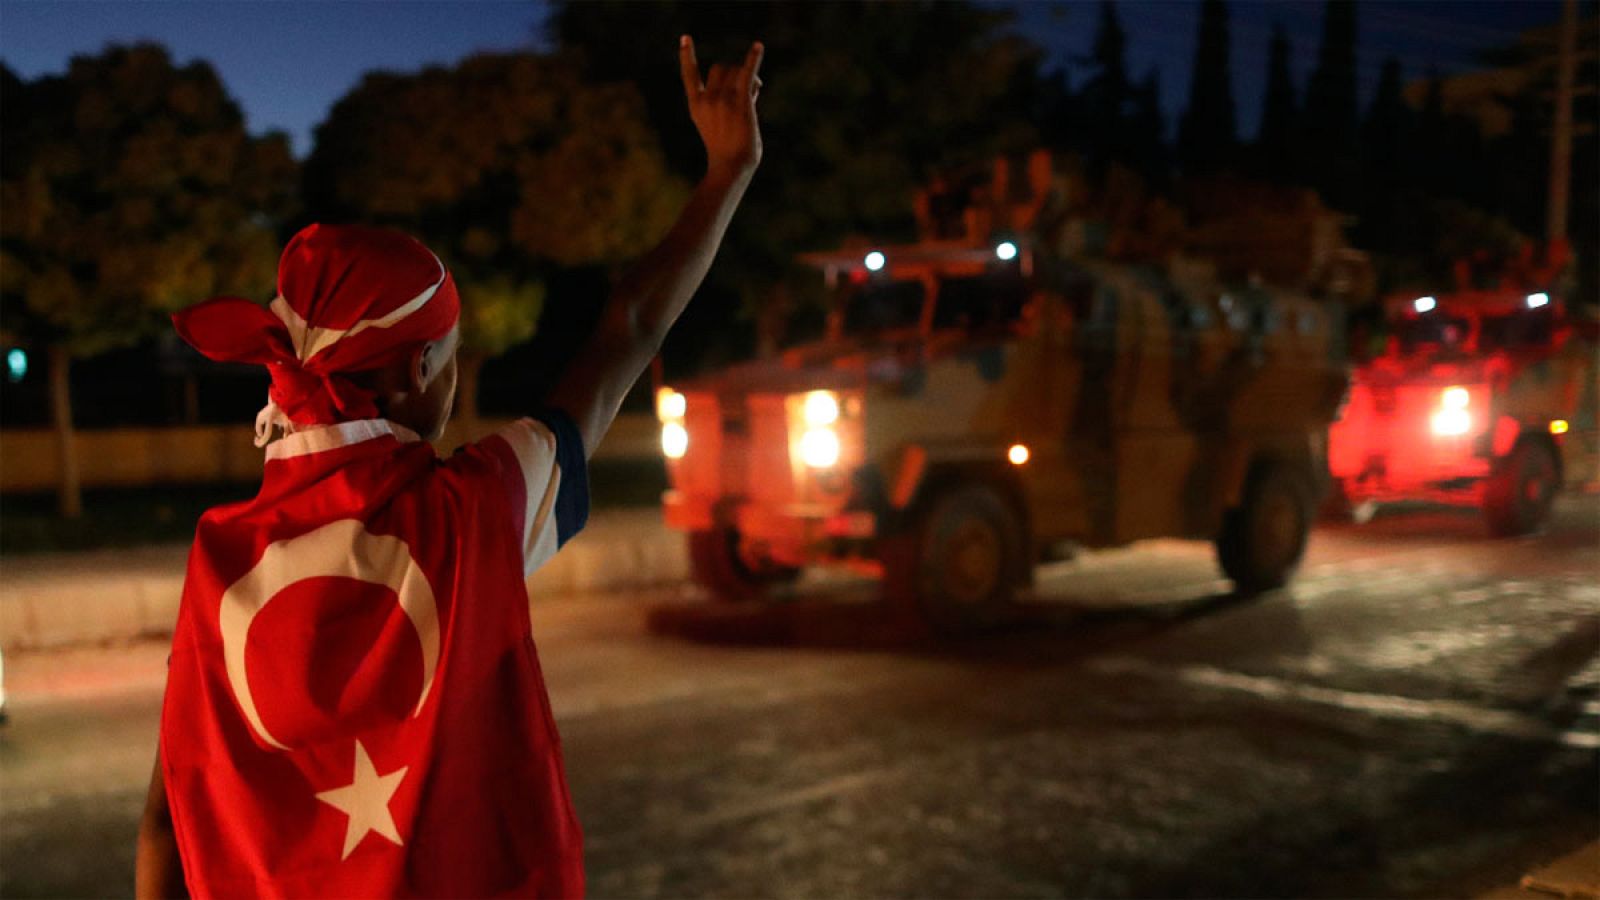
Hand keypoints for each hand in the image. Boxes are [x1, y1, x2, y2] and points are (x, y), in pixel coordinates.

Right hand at [679, 35, 762, 179]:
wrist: (731, 167)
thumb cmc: (728, 155)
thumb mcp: (718, 127)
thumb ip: (728, 105)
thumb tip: (753, 84)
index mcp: (696, 106)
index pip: (689, 75)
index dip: (687, 56)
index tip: (685, 38)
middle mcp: (707, 99)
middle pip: (720, 68)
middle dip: (733, 73)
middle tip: (746, 90)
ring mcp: (723, 100)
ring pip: (736, 71)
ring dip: (747, 76)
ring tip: (754, 93)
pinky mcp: (740, 102)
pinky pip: (747, 73)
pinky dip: (754, 59)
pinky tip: (758, 47)